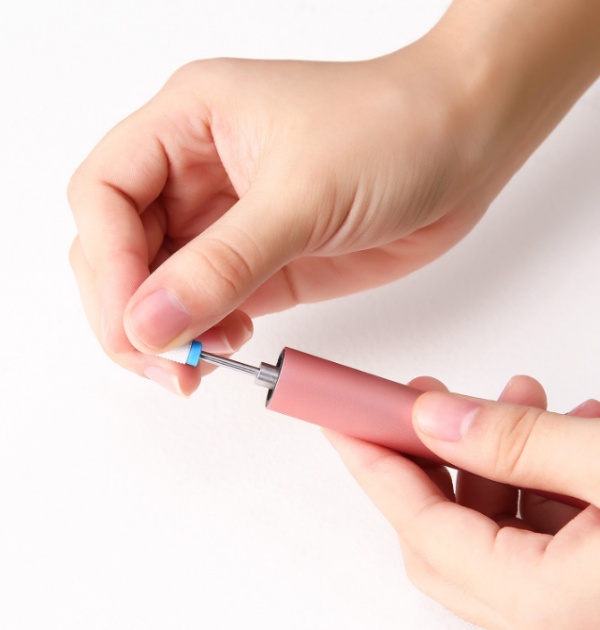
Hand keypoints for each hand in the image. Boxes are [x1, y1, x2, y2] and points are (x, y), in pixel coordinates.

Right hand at [68, 42, 503, 393]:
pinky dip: (206, 332)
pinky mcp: (262, 258)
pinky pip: (210, 302)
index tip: (133, 321)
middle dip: (128, 310)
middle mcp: (195, 169)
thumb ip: (222, 265)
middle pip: (120, 246)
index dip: (107, 264)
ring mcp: (228, 219)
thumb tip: (147, 324)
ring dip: (166, 330)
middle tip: (160, 363)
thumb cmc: (393, 130)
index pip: (104, 194)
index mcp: (187, 122)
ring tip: (196, 365)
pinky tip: (225, 345)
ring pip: (161, 282)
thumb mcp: (302, 196)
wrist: (463, 146)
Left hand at [326, 377, 599, 629]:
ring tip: (518, 400)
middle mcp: (550, 618)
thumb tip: (436, 419)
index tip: (345, 421)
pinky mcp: (588, 584)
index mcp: (541, 600)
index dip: (375, 463)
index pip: (420, 524)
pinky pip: (536, 532)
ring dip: (494, 456)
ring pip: (493, 526)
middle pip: (442, 532)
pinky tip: (558, 435)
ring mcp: (569, 605)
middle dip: (429, 455)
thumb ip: (518, 442)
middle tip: (418, 404)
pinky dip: (535, 478)